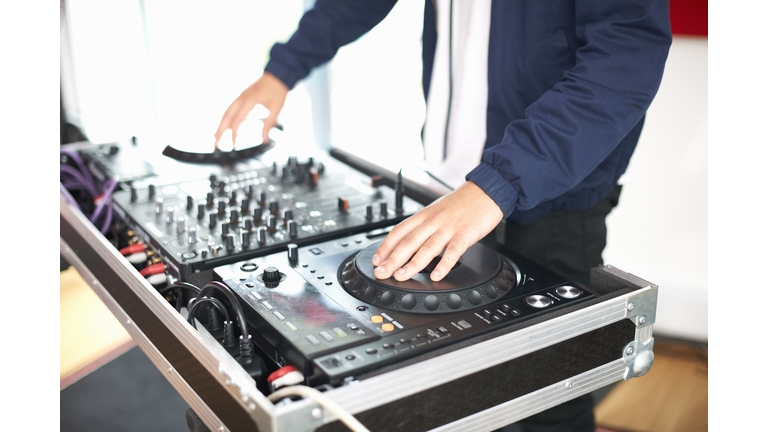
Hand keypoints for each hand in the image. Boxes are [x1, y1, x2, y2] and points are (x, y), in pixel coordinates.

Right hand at [213, 72, 288, 148]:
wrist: (277, 76)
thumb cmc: (277, 90)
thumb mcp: (276, 109)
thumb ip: (269, 125)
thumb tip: (264, 140)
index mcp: (249, 101)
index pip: (236, 120)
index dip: (233, 133)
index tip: (233, 144)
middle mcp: (241, 98)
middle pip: (226, 117)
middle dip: (219, 131)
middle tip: (215, 144)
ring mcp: (240, 97)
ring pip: (226, 113)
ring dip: (220, 125)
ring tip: (215, 137)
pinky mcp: (241, 97)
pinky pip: (230, 109)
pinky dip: (225, 118)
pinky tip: (224, 126)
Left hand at [372, 181, 503, 281]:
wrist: (486, 191)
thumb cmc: (462, 203)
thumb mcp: (437, 210)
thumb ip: (423, 226)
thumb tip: (408, 243)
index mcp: (424, 215)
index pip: (399, 231)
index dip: (386, 246)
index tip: (377, 260)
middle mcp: (433, 221)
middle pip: (408, 241)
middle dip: (393, 259)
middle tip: (382, 273)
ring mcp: (449, 227)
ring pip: (427, 248)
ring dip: (412, 264)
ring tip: (402, 276)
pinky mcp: (465, 234)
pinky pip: (453, 252)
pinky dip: (443, 265)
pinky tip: (436, 276)